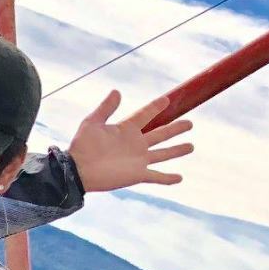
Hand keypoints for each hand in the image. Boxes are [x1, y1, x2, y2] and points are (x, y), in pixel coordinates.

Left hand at [69, 91, 193, 191]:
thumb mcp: (92, 123)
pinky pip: (157, 176)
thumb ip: (105, 108)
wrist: (78, 170)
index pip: (145, 115)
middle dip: (175, 129)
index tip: (167, 99)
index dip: (155, 107)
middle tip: (190, 123)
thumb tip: (117, 91)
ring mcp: (138, 160)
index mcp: (126, 130)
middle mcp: (135, 144)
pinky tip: (179, 178)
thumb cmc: (82, 146)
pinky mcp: (138, 174)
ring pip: (163, 153)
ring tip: (191, 146)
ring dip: (177, 150)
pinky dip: (168, 178)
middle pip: (161, 134)